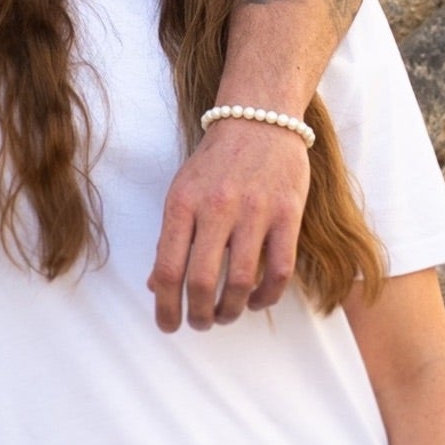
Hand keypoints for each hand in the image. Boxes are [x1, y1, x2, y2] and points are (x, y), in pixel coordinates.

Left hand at [150, 108, 308, 332]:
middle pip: (202, 281)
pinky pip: (279, 269)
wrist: (259, 118)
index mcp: (182, 203)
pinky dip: (267, 296)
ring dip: (231, 310)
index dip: (165, 307)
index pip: (168, 269)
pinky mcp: (288, 213)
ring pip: (241, 281)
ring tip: (226, 316)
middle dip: (199, 315)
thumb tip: (156, 286)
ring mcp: (255, 210)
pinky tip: (256, 301)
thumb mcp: (182, 193)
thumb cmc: (216, 163)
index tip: (168, 325)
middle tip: (200, 324)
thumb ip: (170, 239)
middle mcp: (217, 207)